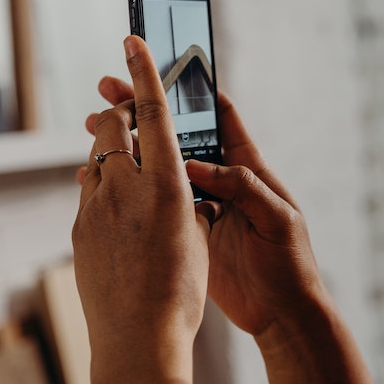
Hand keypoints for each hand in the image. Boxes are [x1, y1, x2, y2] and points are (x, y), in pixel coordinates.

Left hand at [72, 35, 207, 377]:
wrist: (137, 340)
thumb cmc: (181, 293)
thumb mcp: (196, 237)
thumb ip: (185, 199)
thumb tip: (174, 182)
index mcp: (168, 185)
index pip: (152, 112)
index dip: (142, 71)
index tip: (130, 38)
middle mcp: (127, 188)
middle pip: (114, 127)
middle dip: (118, 111)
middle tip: (120, 107)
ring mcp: (96, 207)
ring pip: (96, 158)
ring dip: (108, 150)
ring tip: (122, 162)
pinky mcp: (78, 229)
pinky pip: (88, 192)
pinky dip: (100, 187)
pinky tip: (114, 207)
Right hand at [82, 78, 324, 337]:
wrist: (282, 315)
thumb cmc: (290, 265)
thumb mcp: (276, 220)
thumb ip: (243, 188)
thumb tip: (197, 165)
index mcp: (248, 167)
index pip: (219, 116)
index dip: (193, 89)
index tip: (162, 67)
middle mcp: (221, 178)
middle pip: (179, 133)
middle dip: (144, 108)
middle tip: (109, 88)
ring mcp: (200, 202)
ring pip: (158, 163)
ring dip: (128, 143)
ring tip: (93, 125)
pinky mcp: (185, 228)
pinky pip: (152, 199)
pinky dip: (127, 185)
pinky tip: (99, 177)